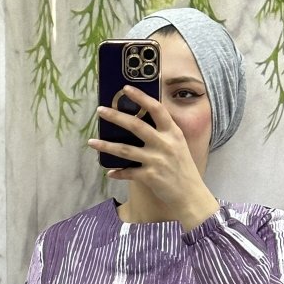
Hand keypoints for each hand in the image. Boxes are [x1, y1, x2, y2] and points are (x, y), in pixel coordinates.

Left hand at [87, 83, 211, 216]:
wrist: (191, 195)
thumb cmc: (183, 169)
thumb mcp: (179, 145)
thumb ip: (164, 133)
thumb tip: (141, 123)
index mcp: (173, 132)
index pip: (156, 108)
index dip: (141, 97)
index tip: (126, 88)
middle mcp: (164, 144)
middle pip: (135, 125)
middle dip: (115, 116)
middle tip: (100, 110)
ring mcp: (156, 160)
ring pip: (125, 150)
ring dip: (106, 146)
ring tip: (92, 142)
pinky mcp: (150, 177)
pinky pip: (129, 173)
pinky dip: (118, 173)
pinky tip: (110, 172)